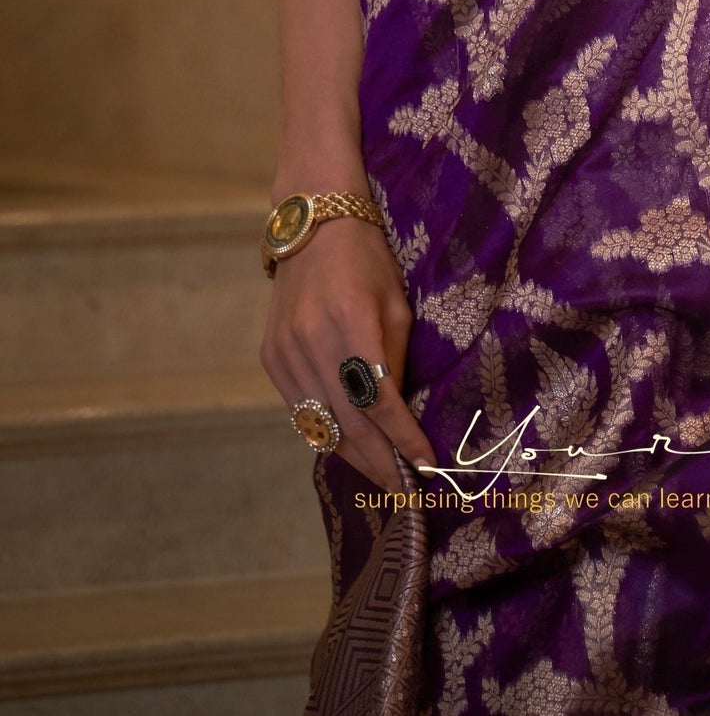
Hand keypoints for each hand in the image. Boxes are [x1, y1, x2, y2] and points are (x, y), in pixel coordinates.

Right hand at [260, 216, 439, 489]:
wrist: (313, 226)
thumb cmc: (368, 259)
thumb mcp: (396, 302)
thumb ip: (395, 358)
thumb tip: (401, 416)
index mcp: (349, 322)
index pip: (379, 400)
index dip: (404, 438)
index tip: (427, 466)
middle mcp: (310, 342)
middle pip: (348, 423)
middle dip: (380, 463)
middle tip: (406, 494)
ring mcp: (284, 353)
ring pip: (321, 425)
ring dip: (354, 458)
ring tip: (383, 481)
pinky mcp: (270, 359)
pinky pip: (301, 412)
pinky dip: (327, 434)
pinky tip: (351, 449)